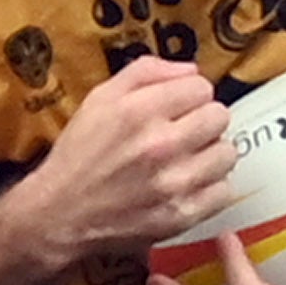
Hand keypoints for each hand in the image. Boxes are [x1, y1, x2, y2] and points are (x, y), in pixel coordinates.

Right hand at [15, 55, 235, 263]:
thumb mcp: (98, 99)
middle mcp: (160, 144)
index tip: (176, 108)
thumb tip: (190, 69)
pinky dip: (208, 188)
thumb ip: (144, 72)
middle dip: (202, 121)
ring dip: (209, 154)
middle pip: (219, 116)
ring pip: (227, 153)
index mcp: (139, 111)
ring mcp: (174, 183)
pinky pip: (223, 191)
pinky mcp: (181, 214)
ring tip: (186, 160)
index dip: (188, 96)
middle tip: (183, 133)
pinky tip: (185, 185)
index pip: (201, 87)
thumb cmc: (78, 155)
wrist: (58, 215)